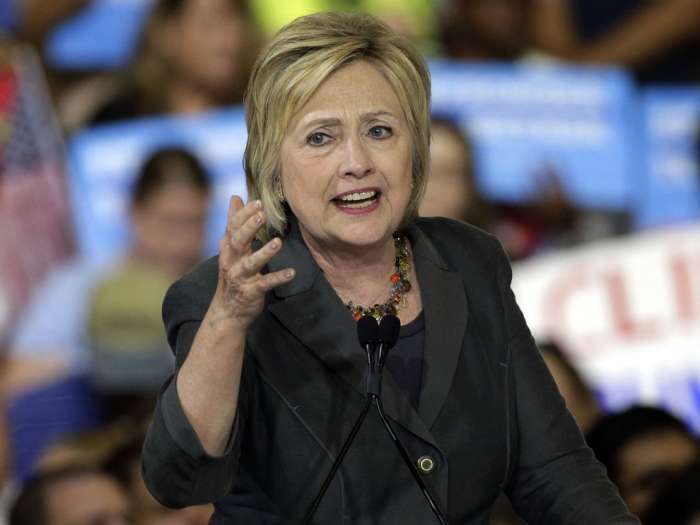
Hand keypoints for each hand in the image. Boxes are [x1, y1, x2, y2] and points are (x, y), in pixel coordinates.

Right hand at [213, 196, 294, 329]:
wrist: (228, 311)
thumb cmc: (233, 274)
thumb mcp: (231, 248)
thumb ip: (234, 223)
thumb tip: (235, 198)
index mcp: (229, 249)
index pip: (233, 228)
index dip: (244, 214)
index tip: (257, 202)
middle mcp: (231, 262)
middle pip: (238, 242)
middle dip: (249, 227)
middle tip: (262, 214)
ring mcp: (240, 278)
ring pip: (250, 264)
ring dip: (264, 253)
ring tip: (278, 242)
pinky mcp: (251, 292)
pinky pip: (265, 284)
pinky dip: (277, 278)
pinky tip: (291, 273)